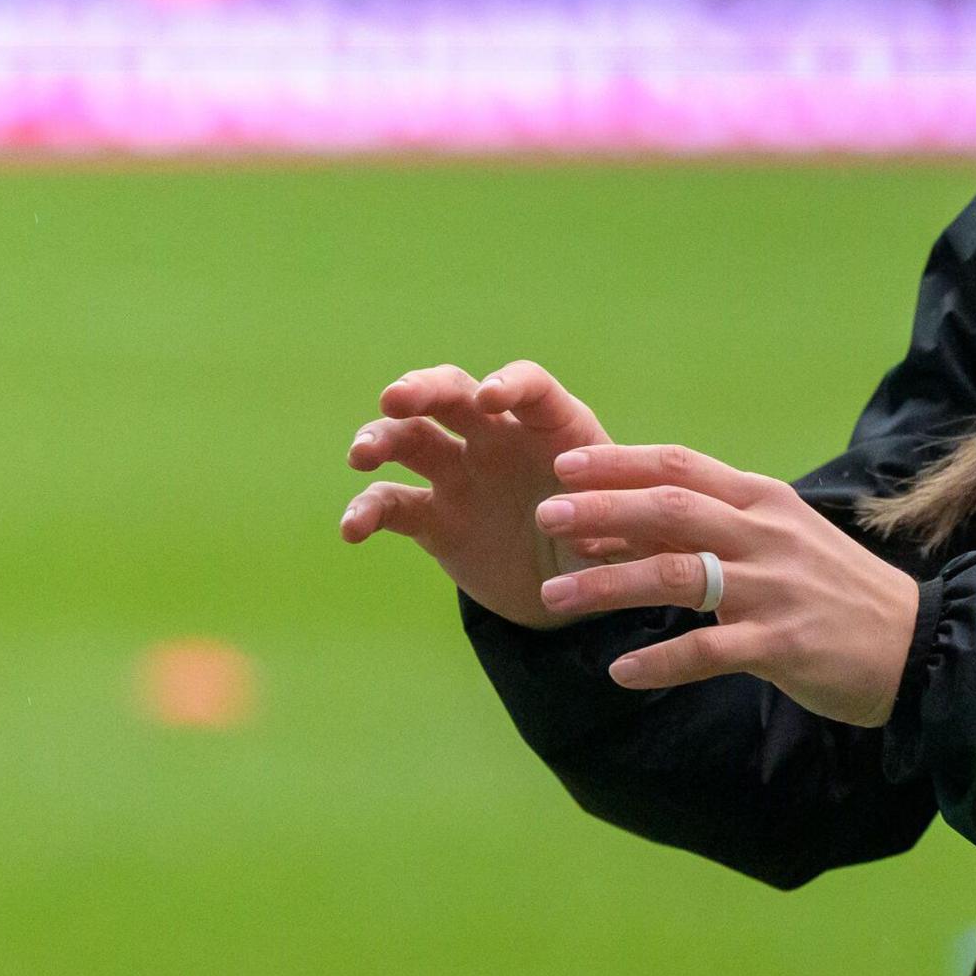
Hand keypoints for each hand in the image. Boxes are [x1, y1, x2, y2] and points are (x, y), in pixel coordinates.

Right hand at [337, 361, 612, 630]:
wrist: (568, 591)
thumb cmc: (607, 547)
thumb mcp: (624, 538)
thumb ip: (609, 526)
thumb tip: (585, 525)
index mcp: (551, 429)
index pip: (529, 387)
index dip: (508, 385)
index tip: (489, 399)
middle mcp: (498, 438)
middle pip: (453, 393)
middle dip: (422, 388)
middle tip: (394, 398)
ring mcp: (458, 473)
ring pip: (409, 437)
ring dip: (379, 436)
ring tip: (360, 454)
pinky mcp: (430, 517)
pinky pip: (390, 503)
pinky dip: (366, 511)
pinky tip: (351, 530)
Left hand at [533, 444, 923, 727]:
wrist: (916, 645)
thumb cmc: (838, 591)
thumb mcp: (782, 539)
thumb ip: (716, 526)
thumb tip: (627, 524)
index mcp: (764, 501)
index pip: (681, 466)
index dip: (619, 463)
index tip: (563, 464)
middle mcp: (766, 535)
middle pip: (669, 510)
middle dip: (601, 510)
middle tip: (544, 517)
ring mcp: (774, 589)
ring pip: (676, 575)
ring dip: (608, 584)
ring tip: (555, 596)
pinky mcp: (781, 644)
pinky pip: (707, 651)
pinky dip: (659, 660)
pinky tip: (620, 670)